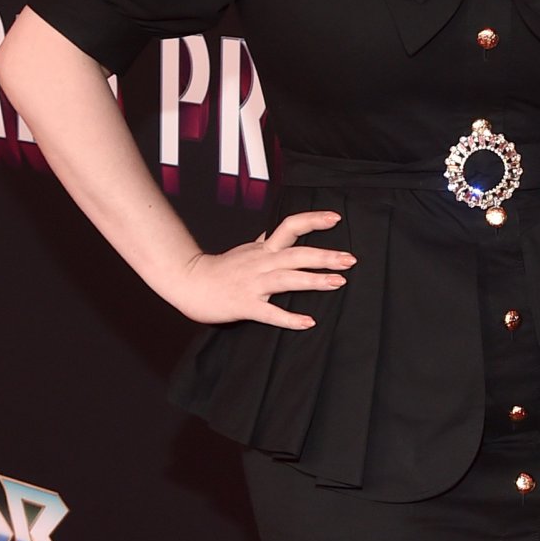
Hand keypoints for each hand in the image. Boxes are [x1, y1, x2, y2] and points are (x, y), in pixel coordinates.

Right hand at [174, 210, 355, 330]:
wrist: (188, 282)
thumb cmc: (220, 268)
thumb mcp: (246, 249)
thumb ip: (266, 241)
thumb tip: (281, 230)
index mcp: (263, 249)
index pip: (290, 226)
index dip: (313, 220)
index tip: (336, 218)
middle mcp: (261, 262)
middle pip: (296, 254)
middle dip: (325, 256)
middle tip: (351, 259)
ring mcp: (253, 284)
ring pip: (287, 279)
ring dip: (313, 280)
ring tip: (338, 283)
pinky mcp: (244, 305)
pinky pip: (270, 312)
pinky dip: (289, 317)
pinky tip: (308, 322)